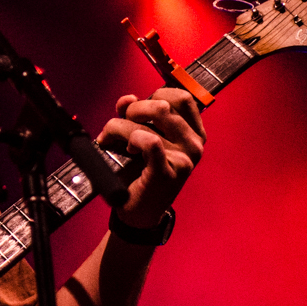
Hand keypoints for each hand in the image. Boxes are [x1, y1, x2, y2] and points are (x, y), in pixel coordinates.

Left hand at [97, 88, 205, 228]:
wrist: (139, 210)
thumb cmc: (139, 172)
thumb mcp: (139, 135)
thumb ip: (134, 114)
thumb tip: (127, 99)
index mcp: (194, 132)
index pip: (181, 97)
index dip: (153, 95)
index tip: (136, 108)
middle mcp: (194, 144)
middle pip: (162, 106)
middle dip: (132, 110)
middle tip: (118, 125)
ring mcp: (185, 159)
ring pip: (148, 123)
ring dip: (120, 126)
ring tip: (112, 138)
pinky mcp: (168, 173)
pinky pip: (149, 142)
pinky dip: (132, 140)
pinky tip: (128, 150)